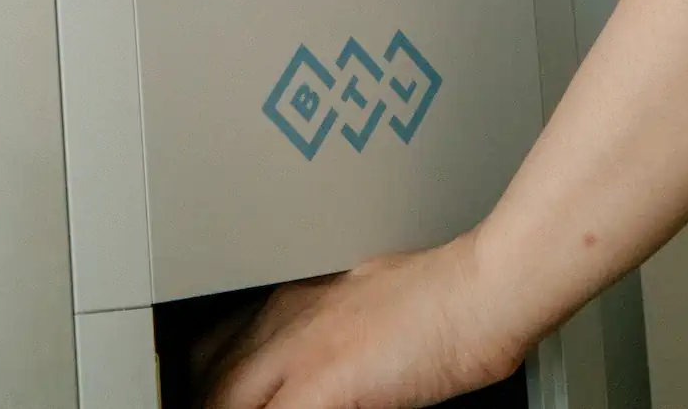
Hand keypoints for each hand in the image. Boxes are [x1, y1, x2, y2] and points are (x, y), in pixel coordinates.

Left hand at [202, 238, 523, 408]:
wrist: (481, 291)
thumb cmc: (443, 298)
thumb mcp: (365, 303)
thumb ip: (329, 332)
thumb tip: (326, 364)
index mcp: (294, 299)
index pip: (216, 346)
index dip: (209, 383)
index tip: (219, 398)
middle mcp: (285, 317)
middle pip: (206, 372)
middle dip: (209, 400)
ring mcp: (298, 351)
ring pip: (221, 397)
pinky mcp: (320, 383)